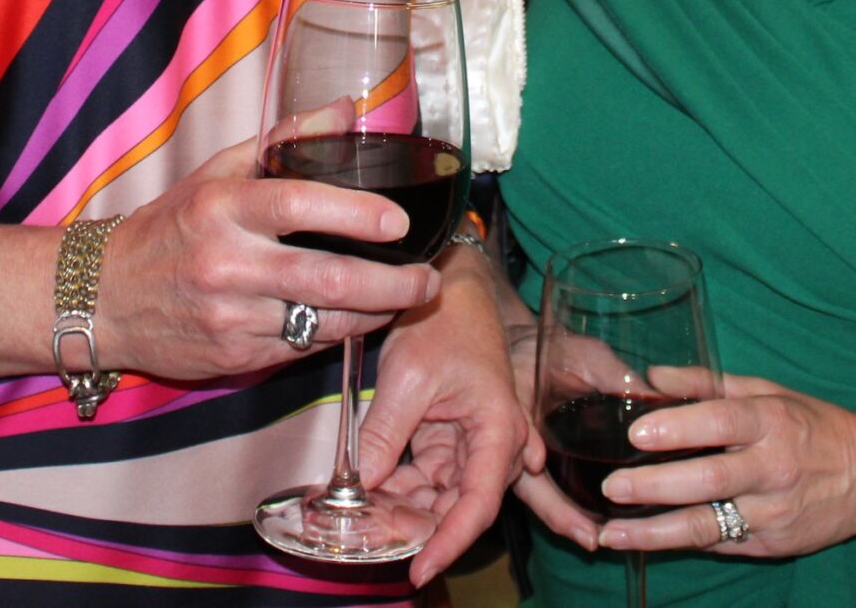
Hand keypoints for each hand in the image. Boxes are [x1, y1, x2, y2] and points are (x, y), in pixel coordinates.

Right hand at [91, 133, 442, 383]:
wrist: (104, 297)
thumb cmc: (169, 226)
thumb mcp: (216, 171)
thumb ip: (284, 140)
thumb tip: (346, 109)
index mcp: (222, 207)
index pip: (297, 205)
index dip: (355, 213)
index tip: (399, 221)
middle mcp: (226, 263)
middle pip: (325, 277)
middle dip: (389, 283)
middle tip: (426, 277)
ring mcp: (230, 316)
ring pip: (321, 321)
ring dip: (374, 313)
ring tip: (406, 298)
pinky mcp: (233, 357)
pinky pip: (300, 348)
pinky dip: (336, 334)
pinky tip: (359, 319)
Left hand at [355, 253, 540, 585]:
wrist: (446, 285)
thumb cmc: (441, 319)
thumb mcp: (408, 377)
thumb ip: (384, 435)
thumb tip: (358, 487)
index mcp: (497, 429)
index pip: (478, 503)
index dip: (449, 542)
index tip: (419, 570)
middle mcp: (492, 443)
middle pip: (457, 506)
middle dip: (417, 528)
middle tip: (370, 540)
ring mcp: (469, 442)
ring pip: (438, 495)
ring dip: (403, 510)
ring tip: (360, 519)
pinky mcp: (447, 437)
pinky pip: (424, 476)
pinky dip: (397, 488)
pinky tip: (366, 496)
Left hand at [592, 373, 855, 559]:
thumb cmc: (810, 425)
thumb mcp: (767, 392)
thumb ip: (707, 384)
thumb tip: (652, 375)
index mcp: (771, 421)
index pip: (722, 422)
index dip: (678, 427)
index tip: (636, 433)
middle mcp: (773, 468)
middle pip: (709, 480)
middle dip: (655, 486)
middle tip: (610, 488)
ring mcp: (772, 512)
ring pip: (708, 525)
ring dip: (656, 533)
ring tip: (612, 534)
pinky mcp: (771, 544)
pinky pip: (718, 544)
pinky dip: (678, 544)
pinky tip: (643, 542)